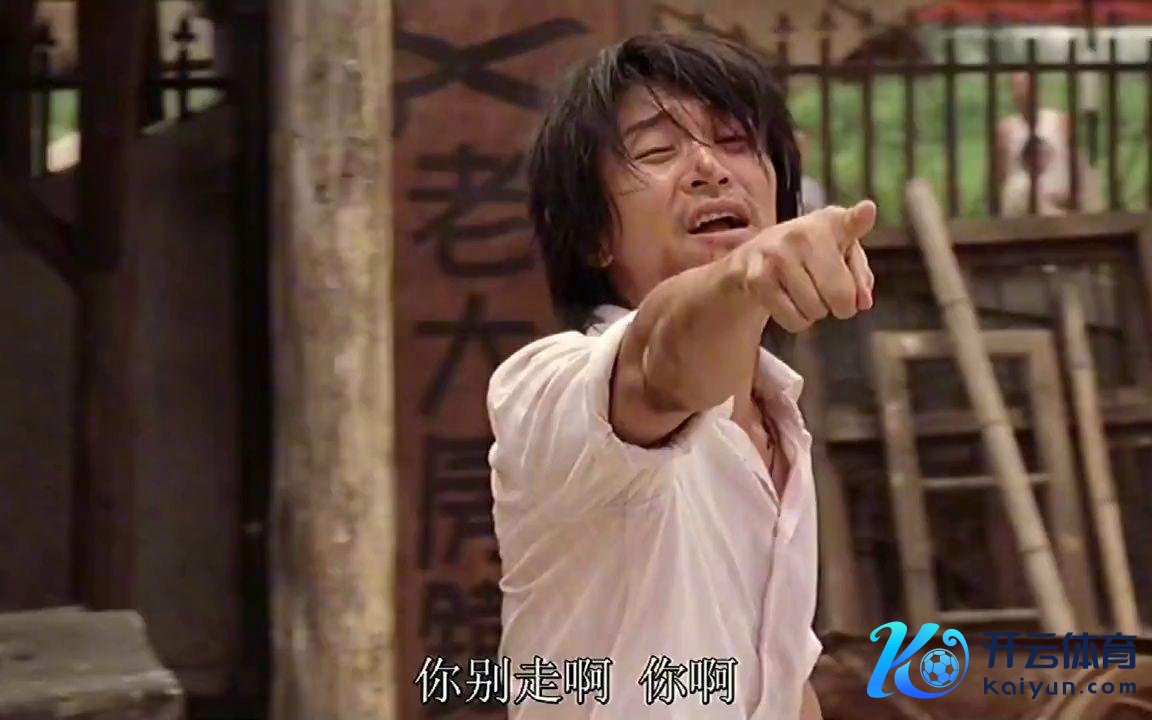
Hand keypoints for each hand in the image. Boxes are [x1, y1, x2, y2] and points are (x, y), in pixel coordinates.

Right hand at [728, 200, 875, 332]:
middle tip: (830, 294)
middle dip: (841, 306)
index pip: (849, 221)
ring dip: (815, 312)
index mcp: (831, 222)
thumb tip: (863, 303)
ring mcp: (777, 255)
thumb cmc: (811, 256)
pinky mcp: (757, 278)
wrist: (757, 255)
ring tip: (805, 292)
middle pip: (840, 295)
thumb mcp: (843, 255)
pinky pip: (793, 320)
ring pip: (815, 311)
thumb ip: (860, 277)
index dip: (859, 219)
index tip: (868, 210)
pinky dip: (796, 321)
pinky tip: (789, 301)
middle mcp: (802, 234)